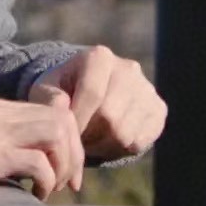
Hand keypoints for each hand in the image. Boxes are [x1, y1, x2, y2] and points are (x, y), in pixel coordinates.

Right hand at [0, 93, 84, 202]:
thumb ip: (8, 140)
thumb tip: (46, 157)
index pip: (54, 111)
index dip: (71, 140)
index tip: (69, 170)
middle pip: (62, 121)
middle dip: (75, 154)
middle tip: (69, 183)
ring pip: (56, 135)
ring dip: (63, 166)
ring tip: (52, 189)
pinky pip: (37, 163)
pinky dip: (46, 181)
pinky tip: (36, 196)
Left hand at [28, 45, 165, 162]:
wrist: (90, 91)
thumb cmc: (64, 91)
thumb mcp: (46, 90)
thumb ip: (48, 98)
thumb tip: (60, 107)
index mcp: (100, 57)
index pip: (92, 93)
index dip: (78, 120)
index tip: (66, 133)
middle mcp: (128, 68)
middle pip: (109, 117)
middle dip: (88, 135)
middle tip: (77, 139)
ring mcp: (147, 89)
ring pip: (125, 133)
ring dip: (102, 145)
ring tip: (90, 139)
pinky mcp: (158, 110)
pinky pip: (139, 142)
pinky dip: (120, 148)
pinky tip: (107, 140)